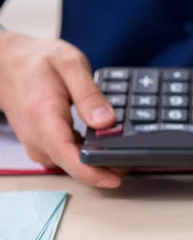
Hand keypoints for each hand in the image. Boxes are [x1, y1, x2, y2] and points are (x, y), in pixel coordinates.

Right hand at [0, 32, 121, 187]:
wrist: (9, 63)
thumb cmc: (39, 60)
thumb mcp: (70, 64)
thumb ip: (89, 94)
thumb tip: (107, 122)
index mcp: (43, 116)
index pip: (67, 155)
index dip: (91, 172)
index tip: (115, 179)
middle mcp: (36, 136)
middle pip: (71, 165)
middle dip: (102, 168)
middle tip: (132, 161)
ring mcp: (36, 143)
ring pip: (69, 164)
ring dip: (94, 163)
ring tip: (122, 153)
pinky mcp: (41, 144)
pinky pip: (65, 157)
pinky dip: (84, 156)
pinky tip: (102, 147)